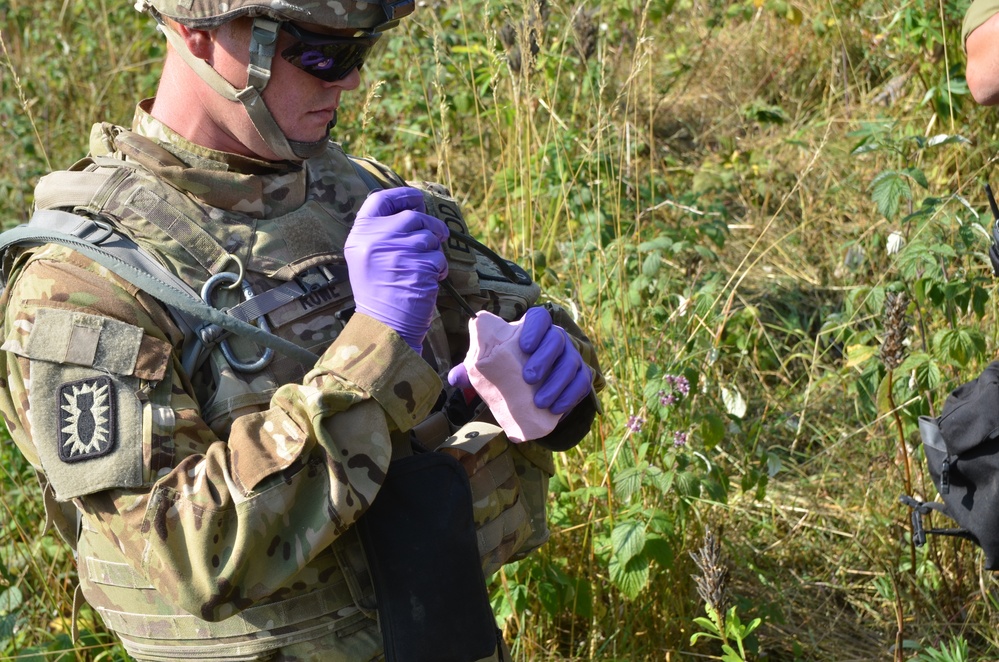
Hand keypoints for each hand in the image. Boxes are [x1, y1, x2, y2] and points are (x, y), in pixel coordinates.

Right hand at [344, 187, 449, 353]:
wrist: (384, 327)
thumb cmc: (378, 293)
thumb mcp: (366, 258)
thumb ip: (381, 233)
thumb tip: (413, 210)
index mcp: (360, 235)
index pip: (379, 199)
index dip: (402, 195)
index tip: (416, 199)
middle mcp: (376, 239)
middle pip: (412, 216)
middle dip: (429, 226)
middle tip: (435, 238)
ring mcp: (397, 252)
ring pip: (429, 237)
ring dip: (434, 251)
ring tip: (424, 269)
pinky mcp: (418, 266)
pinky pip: (439, 258)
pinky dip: (439, 269)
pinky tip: (428, 281)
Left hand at [448, 308, 592, 415]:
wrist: (533, 393)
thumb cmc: (508, 372)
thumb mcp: (490, 368)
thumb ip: (473, 369)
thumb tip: (455, 378)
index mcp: (533, 330)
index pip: (539, 317)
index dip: (534, 327)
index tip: (523, 345)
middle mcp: (555, 339)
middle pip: (557, 338)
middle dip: (544, 357)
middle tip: (528, 378)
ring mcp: (570, 357)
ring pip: (571, 363)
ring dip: (557, 382)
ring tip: (540, 402)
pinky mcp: (580, 377)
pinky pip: (581, 383)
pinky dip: (570, 396)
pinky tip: (556, 409)